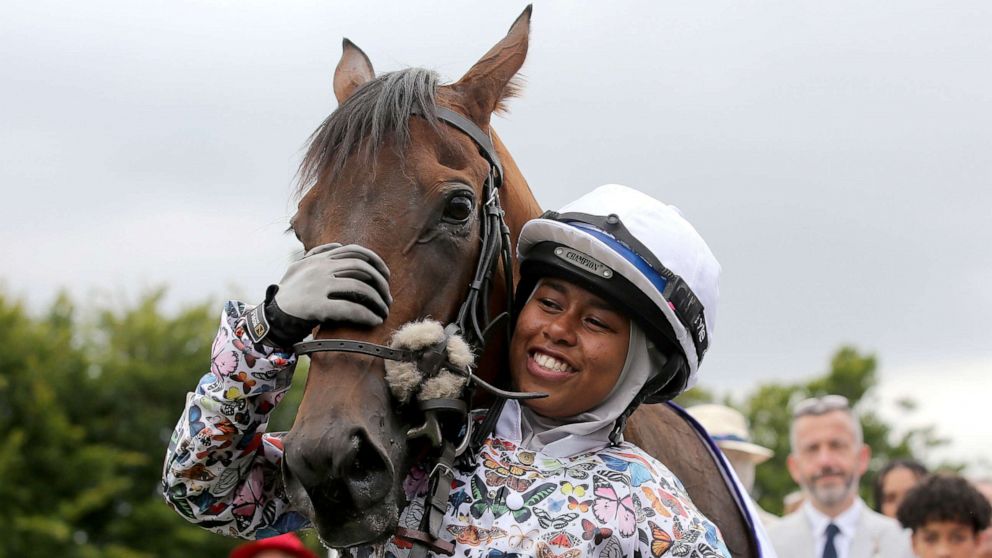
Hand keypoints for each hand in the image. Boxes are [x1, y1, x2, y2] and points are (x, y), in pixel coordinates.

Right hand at [245, 243, 391, 346]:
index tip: (385, 275)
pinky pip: (350, 309)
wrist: (270, 318)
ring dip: (378, 301)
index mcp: (318, 259)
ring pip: (360, 289)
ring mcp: (318, 287)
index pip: (354, 250)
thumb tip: (337, 246)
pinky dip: (367, 316)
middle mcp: (319, 269)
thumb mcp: (298, 268)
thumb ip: (317, 255)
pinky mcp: (317, 307)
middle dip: (380, 282)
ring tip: (384, 312)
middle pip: (362, 268)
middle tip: (388, 297)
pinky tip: (375, 321)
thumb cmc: (288, 295)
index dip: (375, 261)